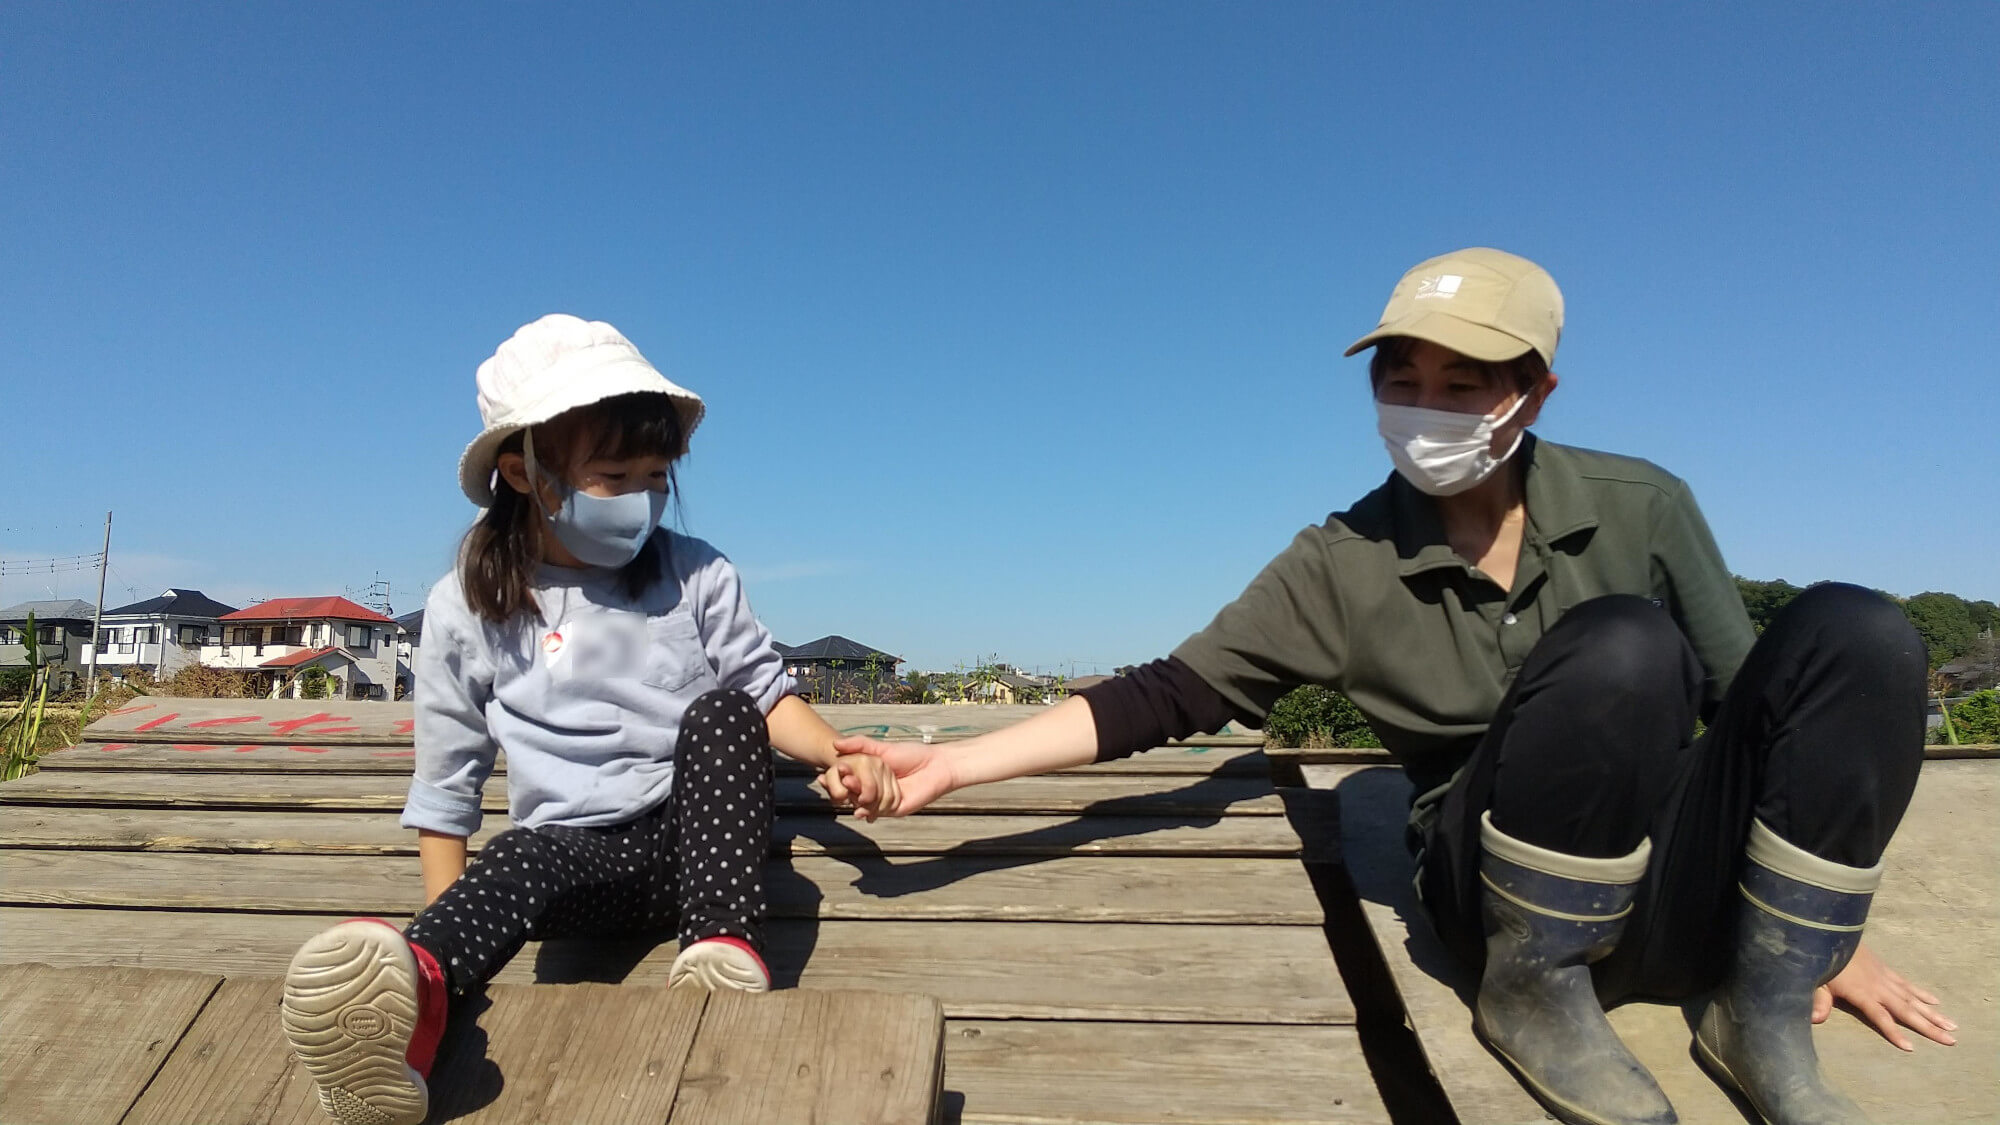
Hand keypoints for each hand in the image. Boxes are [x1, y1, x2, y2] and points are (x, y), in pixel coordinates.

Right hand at [829, 735, 959, 815]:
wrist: (938, 765)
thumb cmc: (913, 754)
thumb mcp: (882, 748)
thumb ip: (860, 744)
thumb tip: (835, 743)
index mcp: (871, 775)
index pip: (848, 780)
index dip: (836, 779)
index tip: (823, 777)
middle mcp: (876, 789)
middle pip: (853, 794)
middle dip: (845, 789)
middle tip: (841, 781)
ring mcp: (885, 800)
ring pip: (863, 804)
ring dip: (857, 798)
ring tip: (852, 787)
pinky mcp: (895, 809)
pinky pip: (878, 812)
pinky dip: (869, 811)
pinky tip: (862, 809)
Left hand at [1814, 941, 1956, 1049]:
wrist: (1830, 932)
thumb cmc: (1820, 959)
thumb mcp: (1815, 982)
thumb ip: (1818, 1002)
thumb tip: (1815, 1020)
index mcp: (1861, 992)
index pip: (1881, 1017)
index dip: (1894, 1032)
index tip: (1910, 1048)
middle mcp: (1878, 987)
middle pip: (1906, 1010)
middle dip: (1928, 1026)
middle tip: (1951, 1040)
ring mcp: (1884, 977)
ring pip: (1912, 998)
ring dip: (1932, 1012)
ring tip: (1952, 1026)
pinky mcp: (1885, 969)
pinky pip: (1907, 984)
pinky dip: (1922, 993)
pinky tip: (1935, 1002)